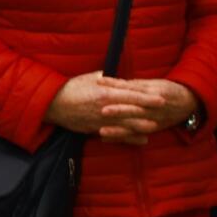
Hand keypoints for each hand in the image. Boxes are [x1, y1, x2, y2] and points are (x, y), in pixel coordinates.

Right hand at [44, 71, 187, 143]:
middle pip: (132, 111)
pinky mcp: (95, 129)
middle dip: (149, 112)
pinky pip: (115, 135)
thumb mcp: (88, 78)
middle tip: (164, 113)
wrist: (52, 104)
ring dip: (141, 126)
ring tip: (155, 127)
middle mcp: (106, 108)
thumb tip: (116, 77)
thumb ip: (105, 78)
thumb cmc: (70, 88)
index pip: (131, 95)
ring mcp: (101, 120)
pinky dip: (128, 137)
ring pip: (126, 125)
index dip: (147, 97)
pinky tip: (140, 140)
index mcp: (105, 93)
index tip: (161, 98)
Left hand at [97, 77, 197, 136]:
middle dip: (119, 111)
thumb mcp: (153, 83)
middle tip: (102, 111)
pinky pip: (135, 134)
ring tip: (101, 131)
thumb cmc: (167, 89)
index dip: (116, 86)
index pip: (132, 89)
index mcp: (152, 92)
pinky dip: (121, 138)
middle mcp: (153, 107)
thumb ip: (133, 85)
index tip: (100, 84)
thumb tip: (112, 82)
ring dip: (118, 130)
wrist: (190, 101)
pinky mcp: (153, 128)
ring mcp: (153, 119)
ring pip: (134, 125)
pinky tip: (106, 139)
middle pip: (134, 109)